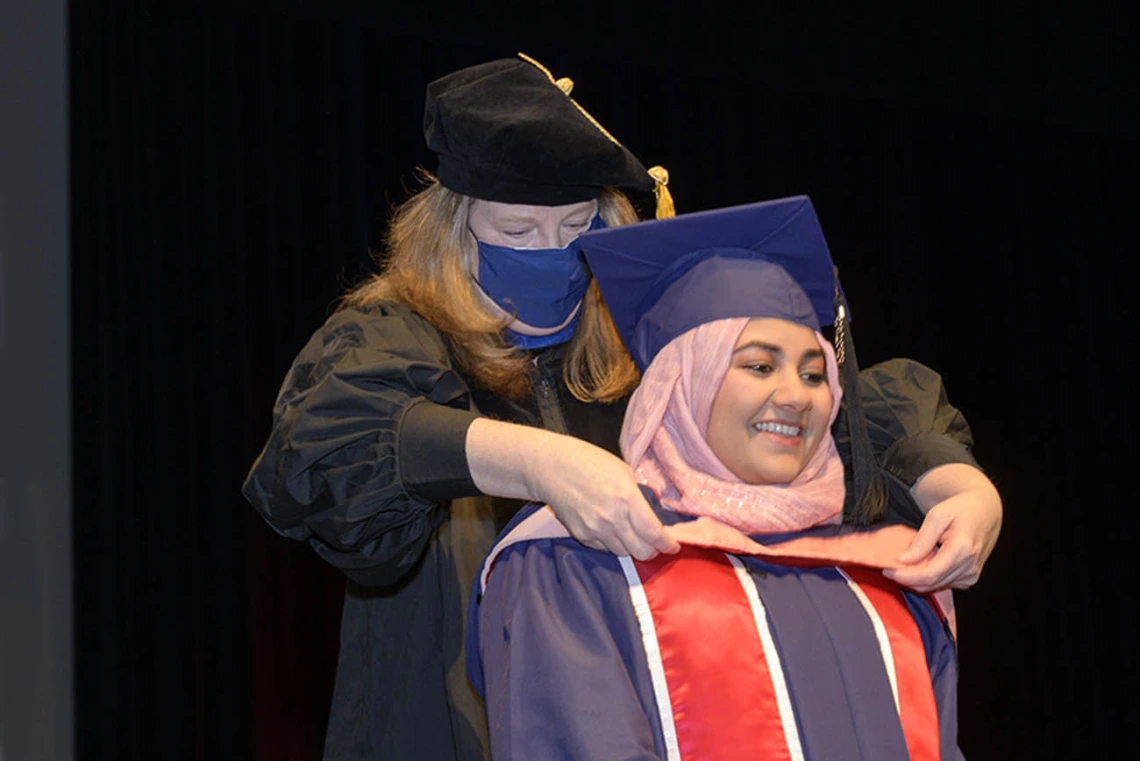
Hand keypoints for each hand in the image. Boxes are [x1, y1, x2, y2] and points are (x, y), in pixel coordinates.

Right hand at [533, 435, 680, 560]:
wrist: (551, 468)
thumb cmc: (588, 461)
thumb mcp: (623, 471)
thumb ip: (637, 495)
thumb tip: (648, 514)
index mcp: (627, 499)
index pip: (654, 533)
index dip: (667, 545)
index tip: (672, 546)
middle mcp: (612, 519)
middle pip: (641, 552)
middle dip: (652, 551)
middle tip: (655, 544)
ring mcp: (595, 530)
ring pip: (623, 553)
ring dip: (631, 548)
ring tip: (632, 535)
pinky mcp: (581, 535)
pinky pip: (603, 548)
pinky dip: (612, 544)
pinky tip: (611, 530)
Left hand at [882, 464, 1001, 591]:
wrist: (984, 511)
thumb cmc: (960, 509)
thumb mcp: (937, 515)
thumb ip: (922, 540)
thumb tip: (903, 560)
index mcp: (962, 549)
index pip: (929, 574)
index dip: (905, 577)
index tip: (886, 571)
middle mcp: (969, 566)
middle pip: (931, 583)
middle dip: (907, 579)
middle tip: (888, 568)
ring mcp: (970, 575)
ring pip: (935, 586)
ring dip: (916, 579)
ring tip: (904, 564)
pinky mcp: (969, 579)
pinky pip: (942, 584)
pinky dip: (927, 578)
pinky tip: (921, 564)